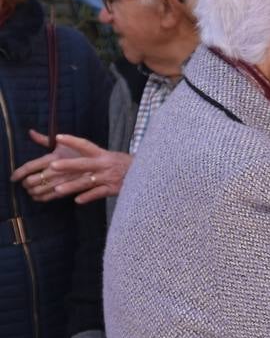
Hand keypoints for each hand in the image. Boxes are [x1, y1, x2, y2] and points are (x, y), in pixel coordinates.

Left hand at [12, 130, 129, 203]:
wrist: (148, 175)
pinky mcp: (114, 189)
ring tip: (57, 189)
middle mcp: (105, 165)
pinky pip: (98, 193)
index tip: (58, 137)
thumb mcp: (111, 156)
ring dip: (72, 186)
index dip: (72, 141)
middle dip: (68, 165)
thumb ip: (93, 156)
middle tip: (52, 165)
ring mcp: (109, 177)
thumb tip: (75, 154)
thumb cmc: (125, 165)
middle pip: (83, 164)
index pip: (85, 145)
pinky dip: (88, 196)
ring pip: (87, 182)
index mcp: (103, 155)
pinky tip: (78, 200)